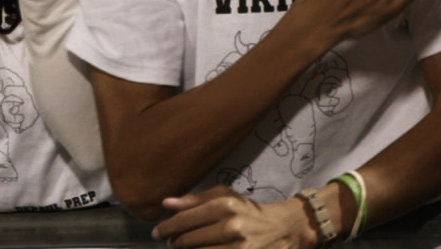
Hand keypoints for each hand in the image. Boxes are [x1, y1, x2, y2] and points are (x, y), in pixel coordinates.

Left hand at [152, 185, 316, 248]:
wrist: (283, 228)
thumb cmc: (249, 210)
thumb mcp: (225, 196)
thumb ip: (195, 199)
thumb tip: (166, 203)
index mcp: (224, 206)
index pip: (185, 219)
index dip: (167, 228)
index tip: (157, 232)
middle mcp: (231, 226)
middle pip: (189, 240)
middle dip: (175, 242)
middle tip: (171, 242)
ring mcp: (238, 247)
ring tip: (183, 248)